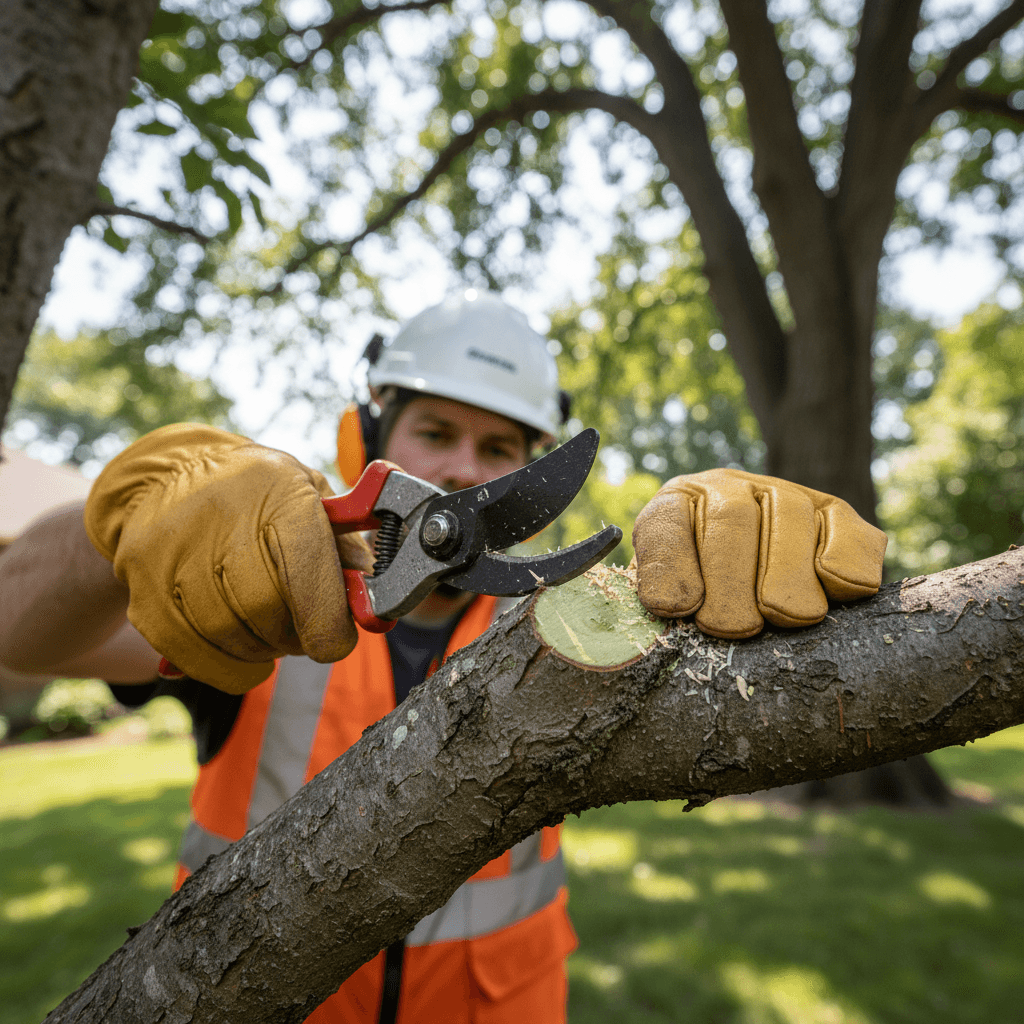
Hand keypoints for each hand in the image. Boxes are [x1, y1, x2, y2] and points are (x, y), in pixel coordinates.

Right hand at [84, 424, 373, 692]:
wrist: (169, 478)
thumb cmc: (259, 494)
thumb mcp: (311, 497)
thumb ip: (345, 543)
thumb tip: (368, 590)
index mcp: (278, 493)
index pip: (308, 570)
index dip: (330, 618)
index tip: (340, 636)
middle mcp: (220, 520)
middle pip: (267, 610)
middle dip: (296, 635)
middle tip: (305, 631)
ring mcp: (172, 557)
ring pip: (230, 636)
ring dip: (263, 650)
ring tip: (271, 632)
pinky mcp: (143, 591)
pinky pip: (192, 654)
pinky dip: (227, 667)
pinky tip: (242, 652)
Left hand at [632, 468, 886, 638]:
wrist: (743, 569)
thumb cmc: (697, 592)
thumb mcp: (665, 588)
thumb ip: (662, 587)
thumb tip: (670, 604)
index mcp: (678, 503)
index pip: (669, 522)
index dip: (673, 564)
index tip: (680, 609)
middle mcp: (730, 488)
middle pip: (732, 519)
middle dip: (733, 578)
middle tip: (737, 628)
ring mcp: (785, 495)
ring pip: (790, 516)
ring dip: (788, 572)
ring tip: (786, 616)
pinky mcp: (834, 514)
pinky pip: (847, 528)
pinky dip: (846, 555)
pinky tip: (837, 586)